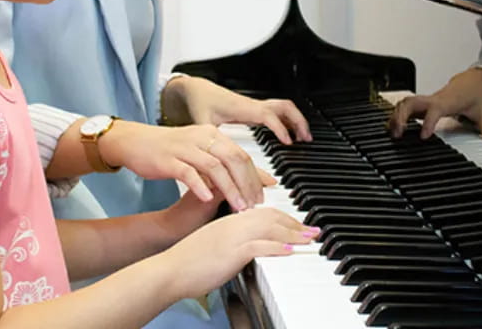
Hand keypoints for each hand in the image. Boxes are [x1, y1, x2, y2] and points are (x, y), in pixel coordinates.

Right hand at [99, 121, 274, 211]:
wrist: (135, 141)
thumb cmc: (169, 149)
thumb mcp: (200, 152)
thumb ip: (224, 164)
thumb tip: (255, 179)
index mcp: (212, 134)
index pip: (241, 154)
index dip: (254, 176)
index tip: (264, 195)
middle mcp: (201, 138)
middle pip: (232, 159)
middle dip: (247, 184)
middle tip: (255, 205)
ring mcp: (184, 148)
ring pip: (214, 167)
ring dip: (229, 188)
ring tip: (239, 207)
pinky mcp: (168, 159)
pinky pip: (187, 172)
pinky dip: (200, 185)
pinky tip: (207, 198)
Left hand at [163, 76, 311, 144]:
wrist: (196, 90)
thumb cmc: (200, 103)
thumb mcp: (202, 123)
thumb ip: (210, 140)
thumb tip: (214, 160)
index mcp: (243, 109)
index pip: (268, 115)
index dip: (280, 128)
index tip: (289, 142)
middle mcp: (252, 106)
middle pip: (284, 107)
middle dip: (299, 121)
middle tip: (306, 140)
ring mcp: (255, 106)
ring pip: (284, 107)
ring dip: (296, 120)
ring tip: (304, 138)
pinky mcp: (254, 110)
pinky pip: (277, 112)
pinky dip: (288, 121)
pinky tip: (288, 135)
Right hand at [163, 207, 317, 299]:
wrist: (170, 270)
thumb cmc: (187, 261)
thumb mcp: (213, 243)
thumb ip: (231, 239)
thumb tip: (246, 246)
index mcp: (229, 220)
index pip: (262, 212)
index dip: (283, 216)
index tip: (297, 223)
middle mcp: (233, 224)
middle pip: (270, 216)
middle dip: (294, 223)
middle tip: (311, 230)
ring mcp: (232, 236)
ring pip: (269, 228)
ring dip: (293, 233)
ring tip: (309, 238)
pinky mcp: (231, 251)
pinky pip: (260, 245)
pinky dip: (277, 247)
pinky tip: (289, 250)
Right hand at [389, 66, 481, 142]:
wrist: (475, 79)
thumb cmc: (477, 92)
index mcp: (449, 101)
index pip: (434, 109)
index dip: (428, 122)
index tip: (423, 136)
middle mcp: (435, 99)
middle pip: (411, 102)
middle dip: (401, 116)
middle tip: (398, 134)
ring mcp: (428, 100)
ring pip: (406, 103)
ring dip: (396, 116)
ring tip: (393, 133)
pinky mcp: (425, 103)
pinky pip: (407, 106)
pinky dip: (398, 115)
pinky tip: (395, 127)